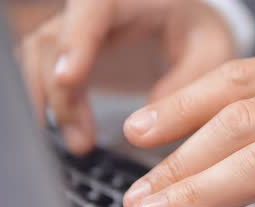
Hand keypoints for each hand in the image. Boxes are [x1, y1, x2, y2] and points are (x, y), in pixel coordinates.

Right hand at [20, 0, 234, 153]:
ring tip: (80, 144)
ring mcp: (82, 28)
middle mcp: (99, 8)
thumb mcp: (212, 53)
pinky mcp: (74, 50)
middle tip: (81, 139)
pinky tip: (72, 134)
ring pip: (42, 57)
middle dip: (62, 91)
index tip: (67, 79)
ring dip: (53, 104)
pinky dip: (53, 105)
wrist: (192, 27)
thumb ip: (188, 80)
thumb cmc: (202, 35)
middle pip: (56, 37)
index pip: (94, 6)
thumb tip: (149, 121)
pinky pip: (45, 72)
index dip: (75, 39)